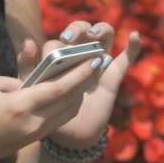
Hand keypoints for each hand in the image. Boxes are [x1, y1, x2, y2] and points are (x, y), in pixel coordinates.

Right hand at [0, 60, 99, 162]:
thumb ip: (16, 78)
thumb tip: (34, 80)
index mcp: (22, 105)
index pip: (60, 88)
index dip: (80, 73)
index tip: (95, 59)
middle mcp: (34, 122)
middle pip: (71, 101)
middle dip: (87, 81)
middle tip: (97, 64)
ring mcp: (36, 134)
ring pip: (68, 112)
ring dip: (80, 94)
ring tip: (86, 77)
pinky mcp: (33, 140)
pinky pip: (58, 120)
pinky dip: (68, 105)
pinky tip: (70, 93)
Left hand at [17, 21, 141, 148]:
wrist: (67, 134)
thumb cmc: (47, 108)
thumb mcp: (32, 87)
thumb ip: (27, 66)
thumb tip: (29, 42)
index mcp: (60, 54)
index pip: (63, 38)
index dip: (64, 37)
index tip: (64, 42)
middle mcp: (80, 53)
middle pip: (83, 29)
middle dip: (80, 28)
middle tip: (74, 38)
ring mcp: (98, 62)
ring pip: (105, 35)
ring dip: (101, 30)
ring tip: (95, 36)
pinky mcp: (114, 75)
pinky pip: (127, 58)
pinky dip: (133, 46)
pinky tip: (135, 36)